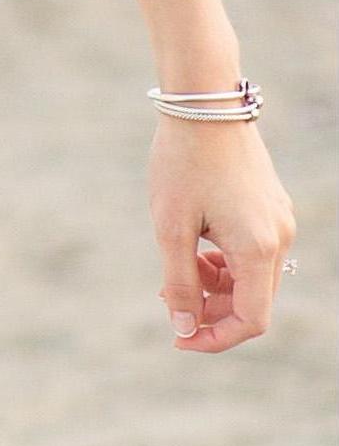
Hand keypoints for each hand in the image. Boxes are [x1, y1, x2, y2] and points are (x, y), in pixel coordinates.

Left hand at [153, 118, 293, 352]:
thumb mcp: (170, 229)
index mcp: (258, 248)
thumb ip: (179, 283)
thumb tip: (183, 328)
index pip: (251, 320)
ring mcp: (279, 223)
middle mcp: (279, 238)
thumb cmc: (181, 165)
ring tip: (177, 270)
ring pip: (252, 278)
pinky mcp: (271, 209)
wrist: (204, 108)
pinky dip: (224, 263)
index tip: (177, 337)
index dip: (215, 338)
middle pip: (253, 301)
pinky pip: (252, 254)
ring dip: (215, 286)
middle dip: (210, 310)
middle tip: (166, 299)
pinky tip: (195, 250)